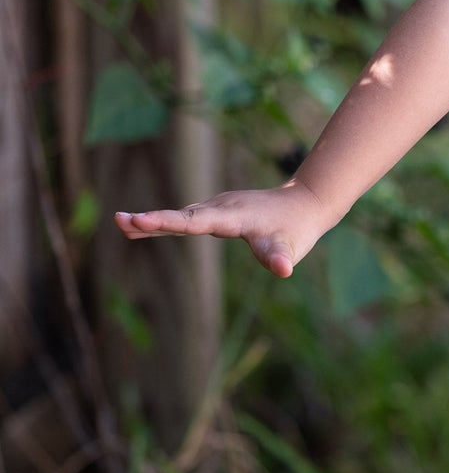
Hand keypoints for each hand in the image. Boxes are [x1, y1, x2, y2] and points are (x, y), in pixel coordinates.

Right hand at [113, 181, 334, 278]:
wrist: (304, 203)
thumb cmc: (297, 228)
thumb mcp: (292, 247)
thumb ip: (282, 257)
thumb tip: (284, 270)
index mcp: (232, 216)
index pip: (194, 221)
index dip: (167, 221)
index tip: (141, 219)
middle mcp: (220, 208)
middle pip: (181, 216)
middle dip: (151, 220)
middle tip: (119, 220)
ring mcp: (217, 208)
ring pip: (180, 216)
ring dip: (151, 221)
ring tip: (120, 223)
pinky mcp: (217, 212)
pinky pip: (185, 218)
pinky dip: (162, 222)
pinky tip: (140, 228)